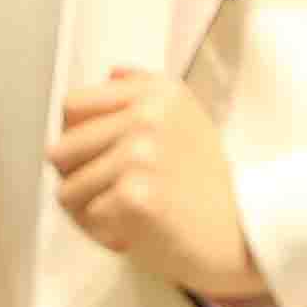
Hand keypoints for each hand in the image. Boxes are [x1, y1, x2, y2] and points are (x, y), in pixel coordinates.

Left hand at [49, 71, 261, 300]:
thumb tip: (109, 71)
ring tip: (126, 215)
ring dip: (90, 212)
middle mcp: (148, 115)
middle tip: (115, 197)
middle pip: (62, 150)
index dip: (77, 140)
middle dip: (80, 181)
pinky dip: (103, 233)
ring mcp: (140, 155)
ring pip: (68, 189)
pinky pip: (85, 218)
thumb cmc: (209, 185)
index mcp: (157, 92)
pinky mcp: (135, 196)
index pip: (73, 107)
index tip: (102, 161)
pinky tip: (134, 233)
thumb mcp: (188, 119)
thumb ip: (144, 90)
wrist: (244, 236)